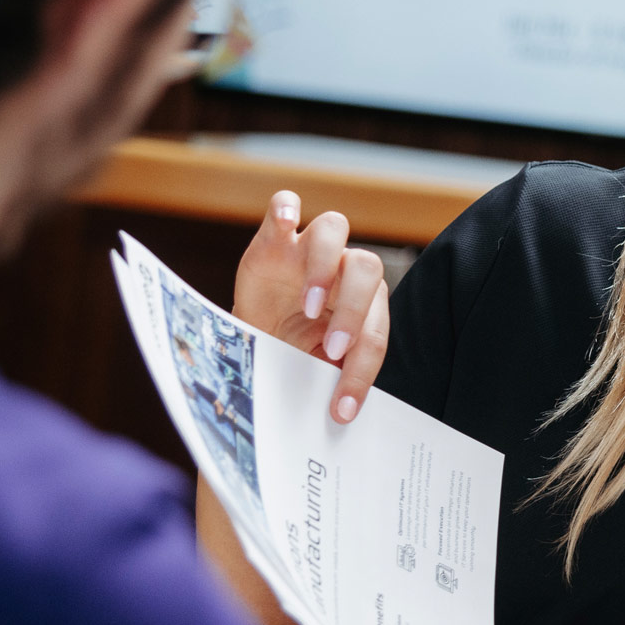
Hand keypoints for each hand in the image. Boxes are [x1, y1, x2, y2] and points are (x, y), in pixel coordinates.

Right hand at [231, 190, 389, 423]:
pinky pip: (284, 206)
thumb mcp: (310, 371)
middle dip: (353, 311)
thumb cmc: (287, 354)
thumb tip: (342, 419)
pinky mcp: (274, 239)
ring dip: (323, 267)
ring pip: (334, 229)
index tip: (343, 407)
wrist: (251, 340)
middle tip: (332, 348)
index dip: (361, 371)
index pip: (374, 331)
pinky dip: (286, 208)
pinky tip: (285, 221)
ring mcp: (308, 250)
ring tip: (307, 306)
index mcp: (363, 305)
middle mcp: (342, 271)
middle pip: (366, 268)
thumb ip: (329, 381)